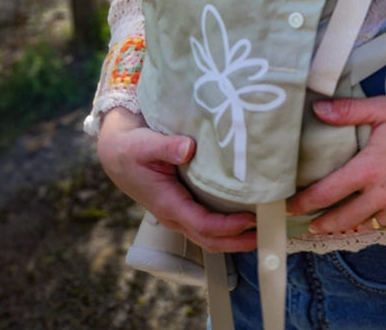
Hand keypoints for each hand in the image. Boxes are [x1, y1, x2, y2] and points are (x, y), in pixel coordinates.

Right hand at [96, 107, 256, 252]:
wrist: (118, 154)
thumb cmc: (132, 149)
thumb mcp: (145, 144)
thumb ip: (166, 146)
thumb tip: (188, 148)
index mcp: (168, 204)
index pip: (202, 225)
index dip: (228, 226)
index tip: (250, 219)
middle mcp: (176, 215)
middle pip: (211, 240)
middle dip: (239, 241)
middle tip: (267, 234)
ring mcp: (180, 214)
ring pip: (210, 236)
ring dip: (236, 237)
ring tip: (264, 227)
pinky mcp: (185, 206)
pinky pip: (208, 223)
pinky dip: (228, 226)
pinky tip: (246, 214)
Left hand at [288, 90, 385, 233]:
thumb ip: (350, 111)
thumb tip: (318, 108)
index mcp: (370, 169)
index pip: (327, 193)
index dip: (304, 203)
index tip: (291, 207)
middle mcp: (383, 195)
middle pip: (343, 219)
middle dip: (322, 224)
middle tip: (309, 227)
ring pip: (370, 225)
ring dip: (352, 225)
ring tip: (339, 224)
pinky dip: (384, 220)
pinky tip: (381, 213)